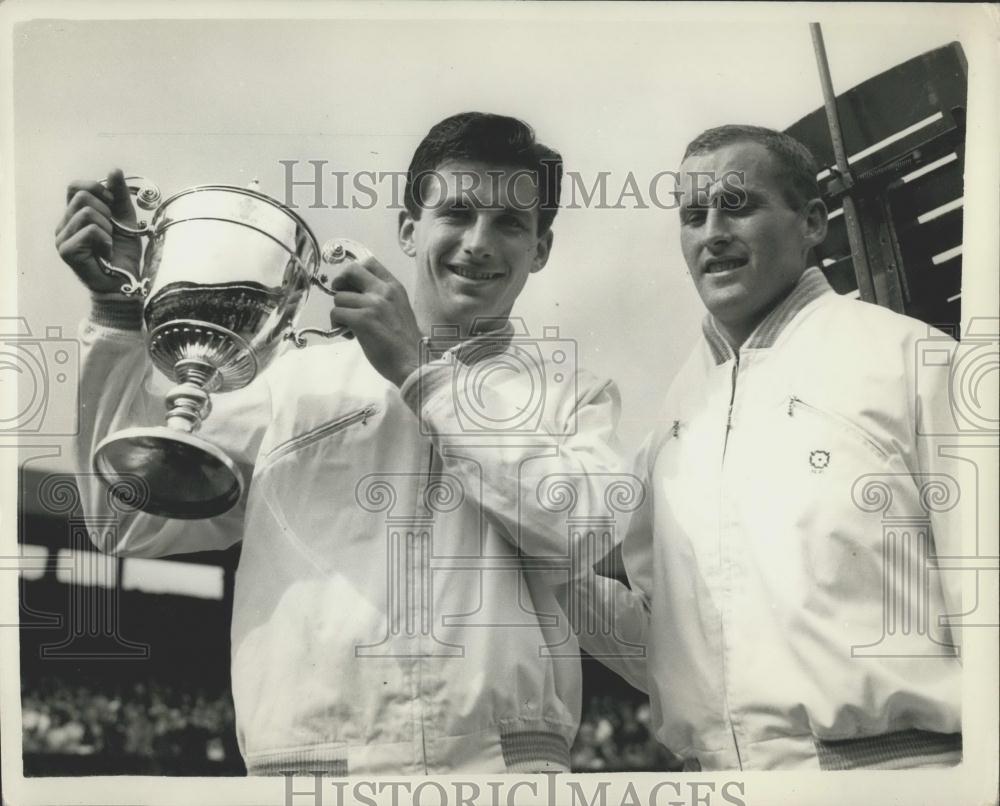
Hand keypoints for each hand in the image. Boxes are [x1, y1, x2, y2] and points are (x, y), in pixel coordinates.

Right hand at [55, 169, 141, 294]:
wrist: (125, 281)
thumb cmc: (123, 252)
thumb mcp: (125, 218)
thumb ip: (119, 195)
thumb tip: (114, 170)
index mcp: (74, 215)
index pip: (76, 186)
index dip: (97, 188)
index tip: (112, 204)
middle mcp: (63, 224)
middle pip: (82, 196)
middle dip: (106, 211)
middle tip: (111, 230)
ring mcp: (61, 238)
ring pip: (87, 212)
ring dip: (107, 228)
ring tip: (108, 244)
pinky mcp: (66, 250)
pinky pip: (89, 230)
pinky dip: (105, 240)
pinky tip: (106, 253)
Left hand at [328, 254, 423, 386]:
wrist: (412, 362)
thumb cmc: (405, 341)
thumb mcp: (399, 308)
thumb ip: (382, 297)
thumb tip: (354, 293)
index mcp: (394, 287)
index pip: (369, 262)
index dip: (354, 273)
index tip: (351, 285)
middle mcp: (384, 291)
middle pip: (350, 271)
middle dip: (340, 284)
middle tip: (343, 300)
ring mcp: (373, 304)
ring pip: (339, 297)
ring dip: (340, 312)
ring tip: (351, 327)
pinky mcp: (362, 320)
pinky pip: (336, 313)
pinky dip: (338, 325)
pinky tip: (351, 335)